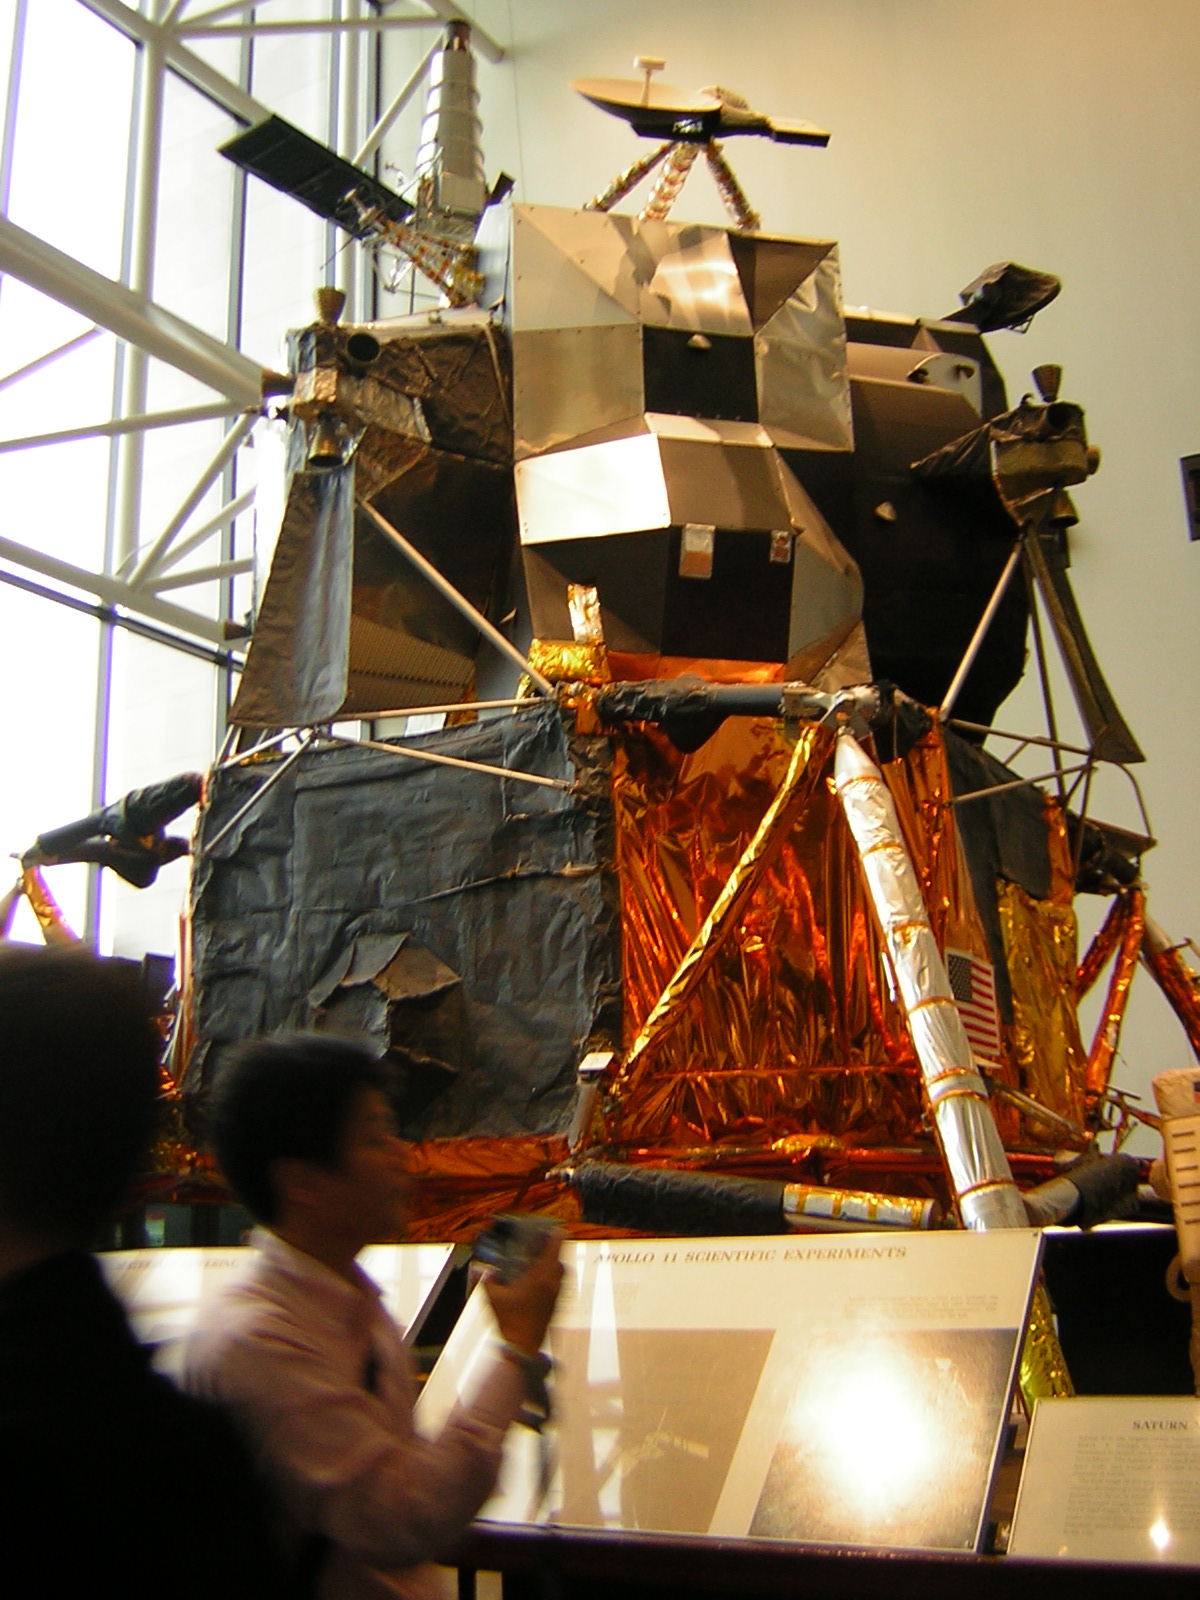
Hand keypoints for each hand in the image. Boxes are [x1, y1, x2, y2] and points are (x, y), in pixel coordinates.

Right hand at [483, 1232, 563, 1354]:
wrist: (523, 1347)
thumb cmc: (510, 1323)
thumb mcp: (492, 1298)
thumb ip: (484, 1280)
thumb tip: (478, 1268)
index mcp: (541, 1275)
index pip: (555, 1242)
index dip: (550, 1230)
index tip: (541, 1226)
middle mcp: (554, 1281)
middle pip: (561, 1251)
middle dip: (549, 1243)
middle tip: (536, 1241)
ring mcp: (558, 1292)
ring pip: (562, 1265)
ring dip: (552, 1258)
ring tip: (536, 1257)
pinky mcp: (558, 1302)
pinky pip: (560, 1279)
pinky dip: (551, 1272)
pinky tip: (536, 1277)